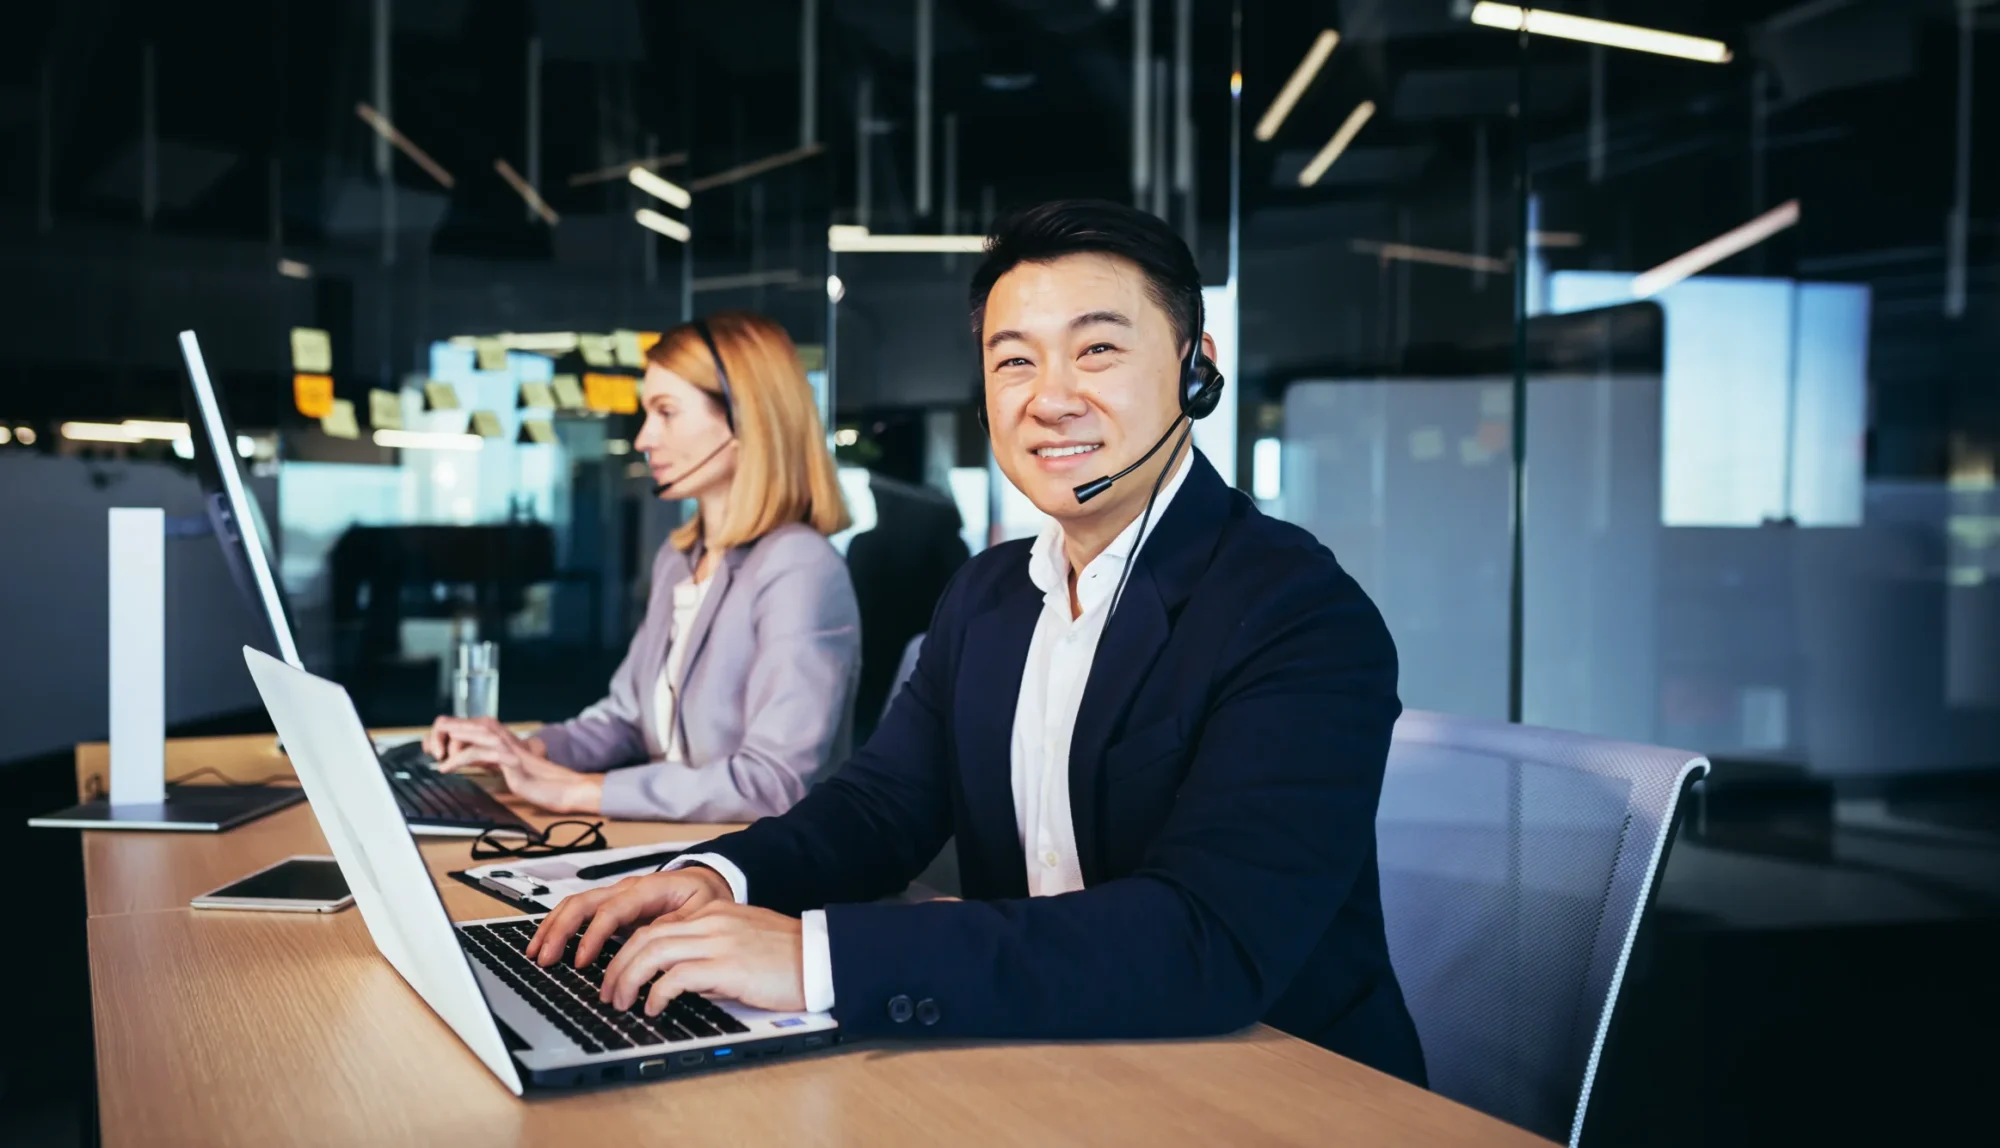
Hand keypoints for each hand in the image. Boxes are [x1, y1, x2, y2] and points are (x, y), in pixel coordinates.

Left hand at [430, 718, 598, 813]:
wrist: (558, 787)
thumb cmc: (530, 777)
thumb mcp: (499, 763)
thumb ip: (479, 755)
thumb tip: (453, 756)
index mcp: (494, 733)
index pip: (460, 723)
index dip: (441, 734)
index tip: (432, 750)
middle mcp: (498, 734)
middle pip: (459, 723)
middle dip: (439, 736)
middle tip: (431, 752)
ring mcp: (504, 745)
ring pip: (468, 733)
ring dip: (448, 744)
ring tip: (436, 756)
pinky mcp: (508, 759)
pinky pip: (477, 754)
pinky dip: (458, 760)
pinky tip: (446, 768)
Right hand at [526, 866, 734, 969]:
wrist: (708, 882)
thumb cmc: (704, 896)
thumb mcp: (700, 911)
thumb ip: (674, 925)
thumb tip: (648, 942)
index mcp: (647, 889)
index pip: (611, 910)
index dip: (593, 936)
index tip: (581, 961)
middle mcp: (626, 890)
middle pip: (583, 903)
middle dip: (560, 930)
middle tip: (545, 958)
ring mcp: (616, 897)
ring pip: (575, 905)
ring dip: (553, 927)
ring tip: (536, 952)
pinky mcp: (612, 908)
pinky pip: (580, 913)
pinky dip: (560, 926)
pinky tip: (548, 943)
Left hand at [601, 902, 806, 1014]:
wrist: (821, 957)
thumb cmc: (786, 957)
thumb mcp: (741, 942)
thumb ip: (709, 951)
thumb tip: (679, 980)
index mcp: (712, 912)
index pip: (655, 926)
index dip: (627, 952)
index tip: (617, 975)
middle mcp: (710, 921)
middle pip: (644, 937)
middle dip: (617, 967)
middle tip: (607, 992)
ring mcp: (718, 941)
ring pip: (652, 952)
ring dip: (628, 980)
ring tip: (621, 1003)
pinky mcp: (727, 966)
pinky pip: (676, 977)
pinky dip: (656, 993)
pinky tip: (653, 1008)